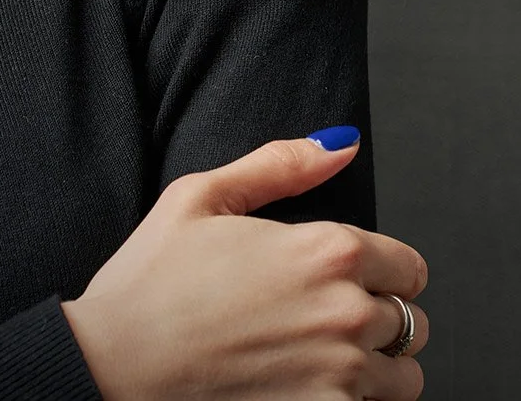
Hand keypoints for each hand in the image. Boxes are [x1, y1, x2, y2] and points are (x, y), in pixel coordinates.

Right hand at [61, 131, 430, 398]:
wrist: (110, 366)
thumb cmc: (147, 285)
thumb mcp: (202, 196)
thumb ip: (282, 165)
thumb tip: (342, 143)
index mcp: (327, 250)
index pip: (409, 269)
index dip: (379, 274)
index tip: (345, 284)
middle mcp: (345, 314)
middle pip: (410, 324)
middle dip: (376, 323)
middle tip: (322, 327)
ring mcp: (338, 376)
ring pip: (404, 381)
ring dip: (374, 375)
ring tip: (321, 366)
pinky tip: (305, 392)